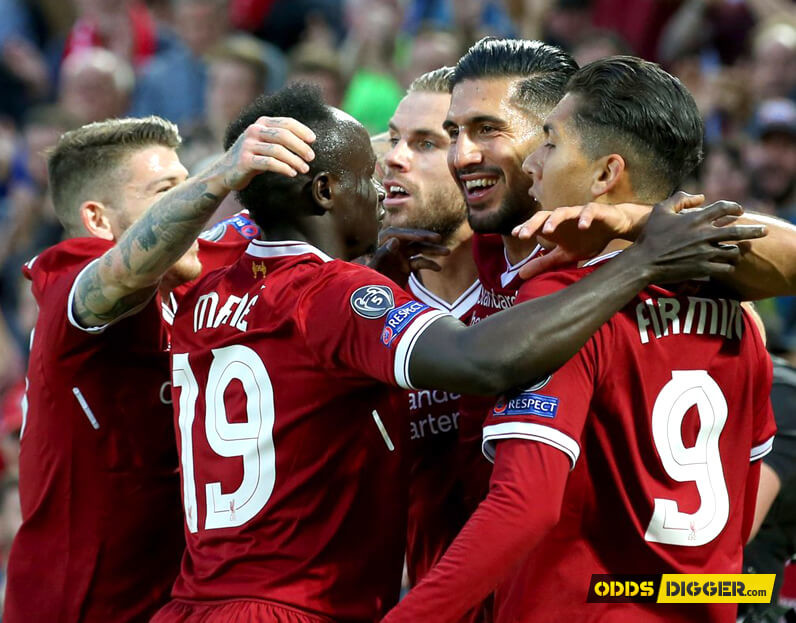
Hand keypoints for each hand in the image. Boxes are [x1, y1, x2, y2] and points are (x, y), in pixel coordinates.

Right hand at [218, 116, 316, 190]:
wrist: (226, 171)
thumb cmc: (252, 157)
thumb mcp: (265, 143)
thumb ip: (281, 139)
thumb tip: (308, 143)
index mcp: (261, 123)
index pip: (286, 123)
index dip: (302, 130)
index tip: (313, 140)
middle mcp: (254, 130)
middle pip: (283, 135)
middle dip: (300, 147)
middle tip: (311, 157)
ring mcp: (248, 145)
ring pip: (278, 150)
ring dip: (294, 160)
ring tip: (304, 169)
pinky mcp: (245, 160)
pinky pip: (269, 163)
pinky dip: (283, 168)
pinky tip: (292, 173)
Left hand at [368, 228, 450, 286]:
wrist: (369, 301)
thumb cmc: (366, 284)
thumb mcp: (373, 271)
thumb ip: (382, 255)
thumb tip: (395, 240)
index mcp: (380, 245)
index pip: (397, 234)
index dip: (410, 234)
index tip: (423, 237)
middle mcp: (391, 248)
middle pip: (410, 239)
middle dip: (425, 238)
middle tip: (438, 238)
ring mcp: (400, 257)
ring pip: (418, 249)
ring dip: (432, 250)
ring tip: (447, 252)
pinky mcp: (406, 267)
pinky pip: (419, 262)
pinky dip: (429, 264)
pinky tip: (438, 268)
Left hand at [513, 193, 706, 279]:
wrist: (614, 227)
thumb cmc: (587, 239)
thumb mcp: (565, 255)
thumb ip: (544, 262)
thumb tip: (520, 274)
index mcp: (555, 227)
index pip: (536, 225)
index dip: (525, 228)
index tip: (515, 234)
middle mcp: (564, 218)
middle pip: (544, 215)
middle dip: (533, 223)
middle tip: (523, 234)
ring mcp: (579, 213)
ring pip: (564, 212)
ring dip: (555, 219)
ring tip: (548, 230)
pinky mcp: (596, 211)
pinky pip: (589, 211)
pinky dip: (585, 218)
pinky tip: (582, 226)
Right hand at [630, 199, 766, 283]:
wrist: (643, 262)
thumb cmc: (650, 235)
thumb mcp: (660, 210)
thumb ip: (680, 199)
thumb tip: (699, 197)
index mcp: (696, 219)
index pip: (724, 208)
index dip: (735, 207)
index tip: (739, 211)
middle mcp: (704, 235)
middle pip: (738, 231)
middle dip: (754, 230)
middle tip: (763, 231)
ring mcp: (705, 253)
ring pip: (733, 251)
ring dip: (736, 251)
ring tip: (736, 252)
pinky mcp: (703, 269)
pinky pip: (725, 268)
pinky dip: (727, 266)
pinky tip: (726, 265)